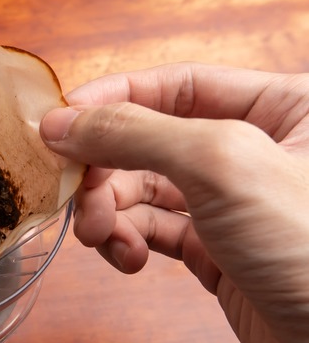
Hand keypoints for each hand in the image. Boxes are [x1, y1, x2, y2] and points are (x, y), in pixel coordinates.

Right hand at [40, 63, 308, 342]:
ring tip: (102, 237)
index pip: (177, 84)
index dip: (113, 99)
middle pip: (148, 140)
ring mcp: (233, 206)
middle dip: (105, 170)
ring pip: (143, 189)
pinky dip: (128, 241)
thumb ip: (136, 132)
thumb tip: (62, 122)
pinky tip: (127, 258)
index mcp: (282, 108)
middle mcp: (255, 152)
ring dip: (110, 211)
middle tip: (78, 197)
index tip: (60, 122)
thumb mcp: (220, 166)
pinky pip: (152, 232)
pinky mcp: (216, 252)